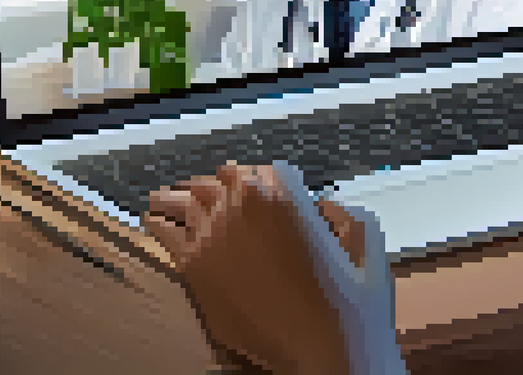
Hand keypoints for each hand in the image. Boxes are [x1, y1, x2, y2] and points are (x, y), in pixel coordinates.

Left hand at [144, 163, 354, 374]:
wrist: (321, 352)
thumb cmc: (350, 306)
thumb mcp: (367, 247)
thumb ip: (347, 216)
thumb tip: (324, 206)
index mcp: (283, 192)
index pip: (252, 169)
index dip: (250, 181)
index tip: (246, 189)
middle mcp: (243, 204)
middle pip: (215, 181)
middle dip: (213, 188)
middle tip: (206, 194)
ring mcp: (213, 235)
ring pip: (182, 200)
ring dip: (180, 199)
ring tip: (168, 201)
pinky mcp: (193, 268)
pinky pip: (164, 232)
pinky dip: (159, 224)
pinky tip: (155, 222)